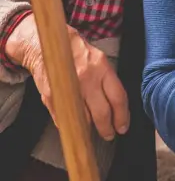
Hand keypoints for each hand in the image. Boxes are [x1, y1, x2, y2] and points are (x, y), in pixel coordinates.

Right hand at [5, 12, 129, 140]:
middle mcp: (86, 78)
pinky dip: (71, 125)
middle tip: (109, 135)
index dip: (122, 116)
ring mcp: (68, 88)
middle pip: (102, 112)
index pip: (118, 96)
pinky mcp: (51, 97)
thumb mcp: (98, 61)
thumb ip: (107, 81)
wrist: (46, 46)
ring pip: (84, 119)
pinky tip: (75, 124)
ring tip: (93, 131)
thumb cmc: (77, 54)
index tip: (123, 127)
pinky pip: (64, 118)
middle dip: (107, 128)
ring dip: (90, 129)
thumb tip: (118, 106)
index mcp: (101, 67)